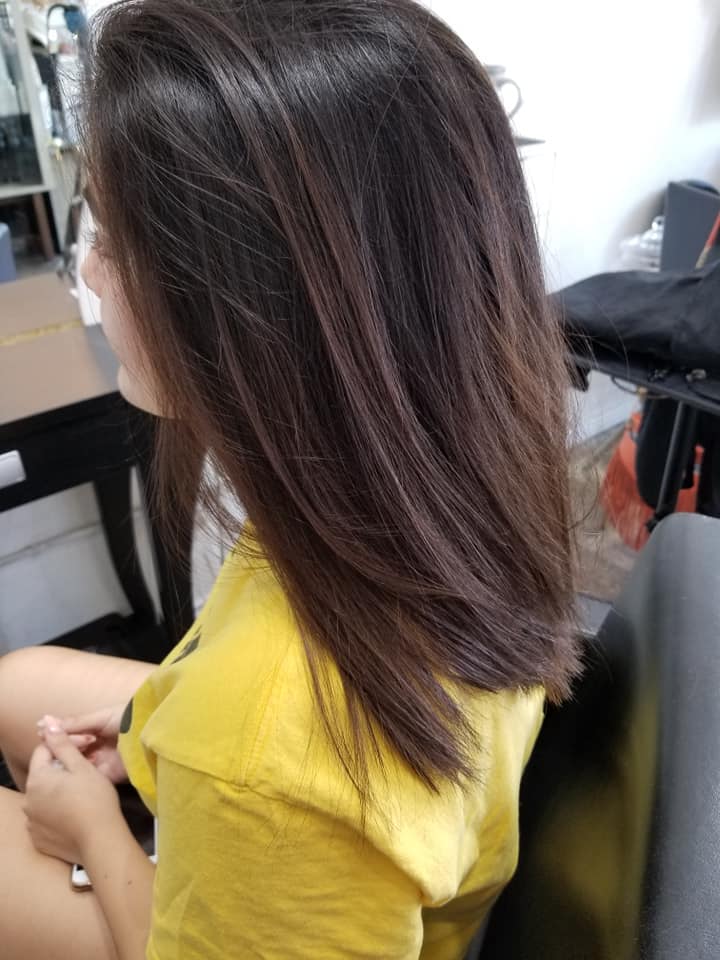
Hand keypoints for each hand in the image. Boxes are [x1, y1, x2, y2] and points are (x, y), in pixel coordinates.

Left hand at [24, 723, 121, 864]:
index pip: (43, 751)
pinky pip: (44, 820)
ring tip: (80, 795)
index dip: (63, 746)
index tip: (85, 749)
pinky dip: (56, 815)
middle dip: (60, 770)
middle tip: (85, 772)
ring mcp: (31, 824)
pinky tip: (73, 816)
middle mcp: (27, 801)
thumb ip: (62, 744)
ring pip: (43, 798)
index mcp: (37, 780)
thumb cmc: (94, 798)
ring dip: (57, 793)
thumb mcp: (81, 766)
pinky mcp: (38, 841)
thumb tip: (47, 724)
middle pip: (42, 776)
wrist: (100, 841)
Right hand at [38, 703, 128, 783]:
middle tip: (53, 750)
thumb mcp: (100, 717)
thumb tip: (44, 722)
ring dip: (70, 763)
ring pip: (78, 767)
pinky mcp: (110, 777)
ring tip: (60, 759)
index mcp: (96, 730)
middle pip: (73, 753)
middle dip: (63, 751)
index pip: (71, 737)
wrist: (153, 732)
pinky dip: (80, 776)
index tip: (44, 737)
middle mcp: (98, 747)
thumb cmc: (129, 718)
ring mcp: (104, 763)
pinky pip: (90, 779)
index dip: (58, 738)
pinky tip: (70, 772)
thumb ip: (74, 723)